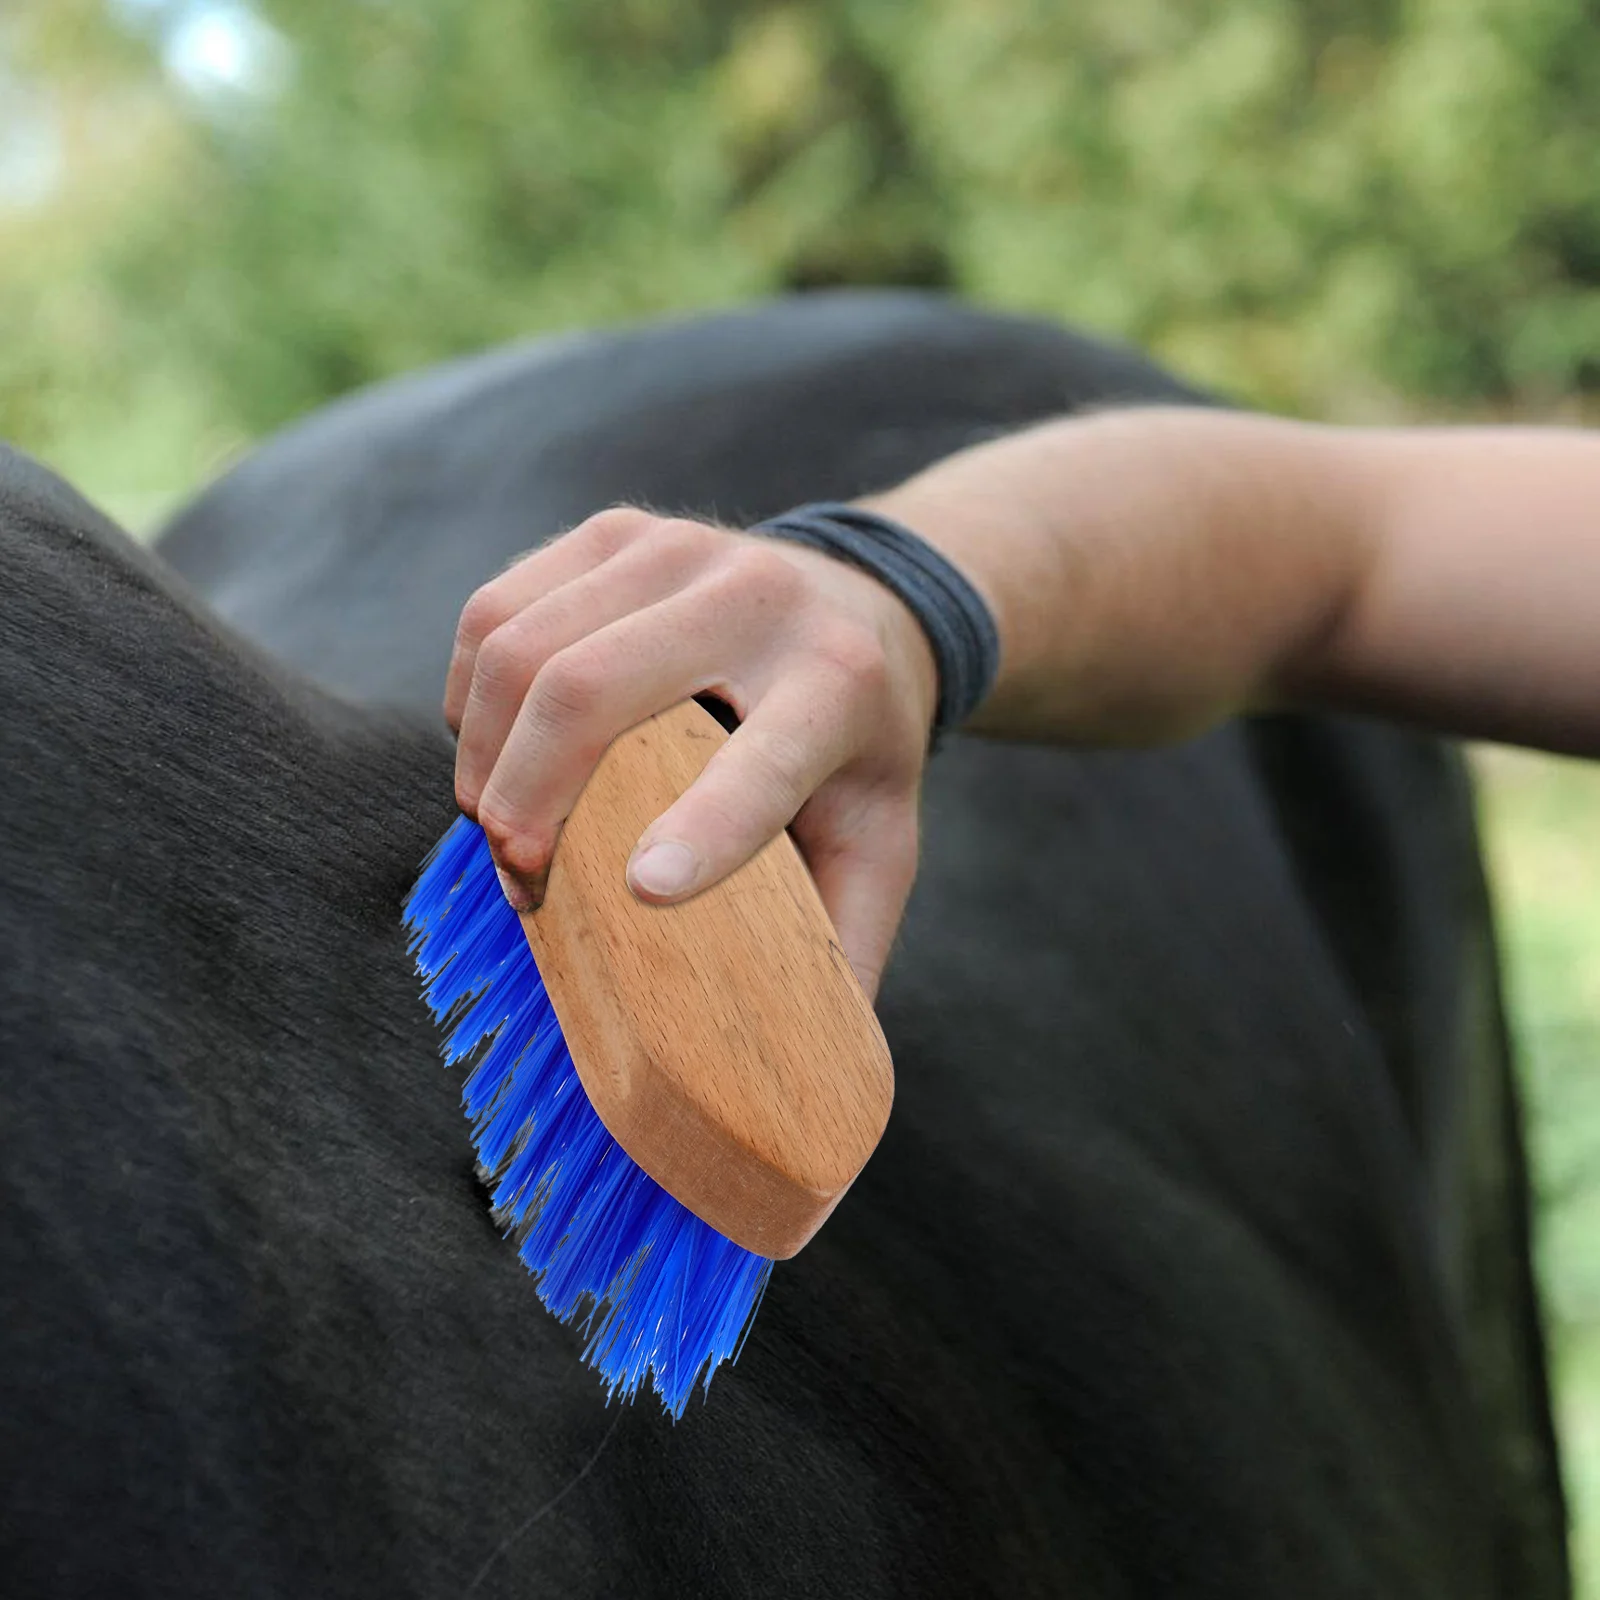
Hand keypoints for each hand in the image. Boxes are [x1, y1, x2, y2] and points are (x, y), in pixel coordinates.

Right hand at [443, 507, 939, 998]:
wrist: (862, 604)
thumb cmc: (860, 752)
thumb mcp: (882, 848)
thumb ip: (844, 950)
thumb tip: (798, 1089)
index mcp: (838, 686)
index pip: (767, 763)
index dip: (703, 831)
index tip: (643, 895)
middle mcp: (754, 596)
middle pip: (589, 689)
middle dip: (525, 799)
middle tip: (520, 881)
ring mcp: (673, 546)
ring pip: (518, 646)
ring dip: (481, 754)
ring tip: (501, 825)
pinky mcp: (612, 531)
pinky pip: (494, 610)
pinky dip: (469, 693)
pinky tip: (493, 748)